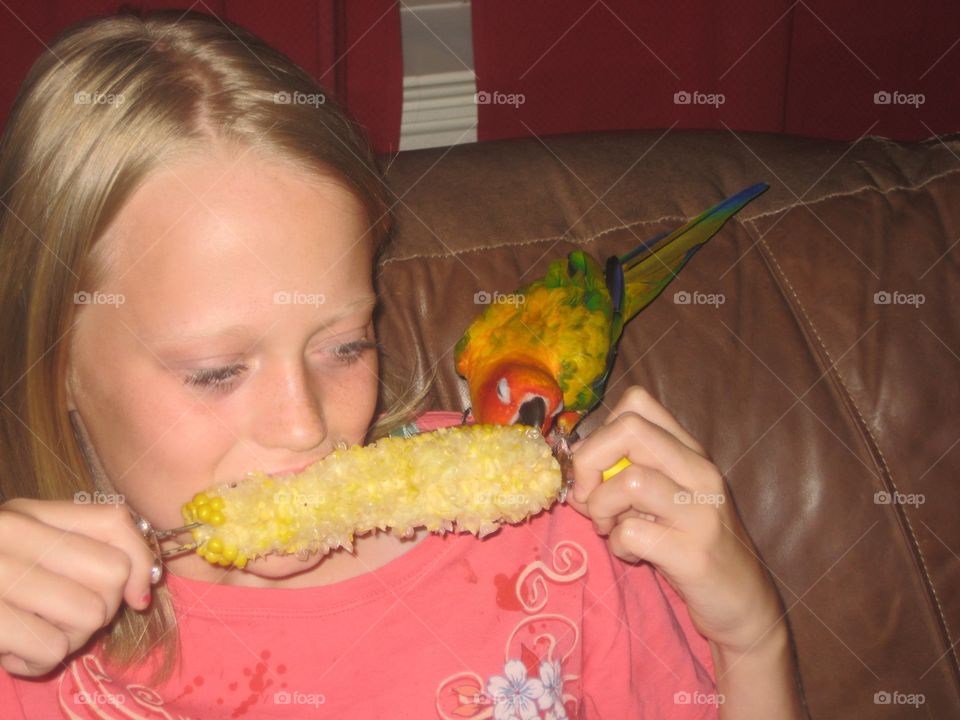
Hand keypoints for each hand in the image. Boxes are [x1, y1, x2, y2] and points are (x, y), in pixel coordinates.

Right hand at [0, 499, 155, 676]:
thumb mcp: (26, 555)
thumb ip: (85, 554)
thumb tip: (141, 590)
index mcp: (26, 512)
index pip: (115, 520)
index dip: (139, 562)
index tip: (134, 594)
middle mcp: (10, 532)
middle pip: (111, 572)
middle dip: (101, 609)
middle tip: (62, 618)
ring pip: (89, 613)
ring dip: (68, 640)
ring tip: (33, 635)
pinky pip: (51, 647)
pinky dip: (38, 662)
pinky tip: (12, 654)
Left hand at [565, 386, 784, 654]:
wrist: (742, 602)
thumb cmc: (690, 543)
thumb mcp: (664, 496)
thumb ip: (626, 471)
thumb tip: (573, 463)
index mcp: (689, 451)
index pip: (638, 402)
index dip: (599, 431)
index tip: (593, 468)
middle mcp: (700, 471)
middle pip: (629, 429)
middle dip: (588, 461)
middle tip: (587, 497)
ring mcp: (700, 511)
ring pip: (630, 480)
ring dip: (601, 507)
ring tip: (609, 528)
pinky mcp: (694, 554)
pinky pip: (632, 533)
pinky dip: (618, 545)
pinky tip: (631, 554)